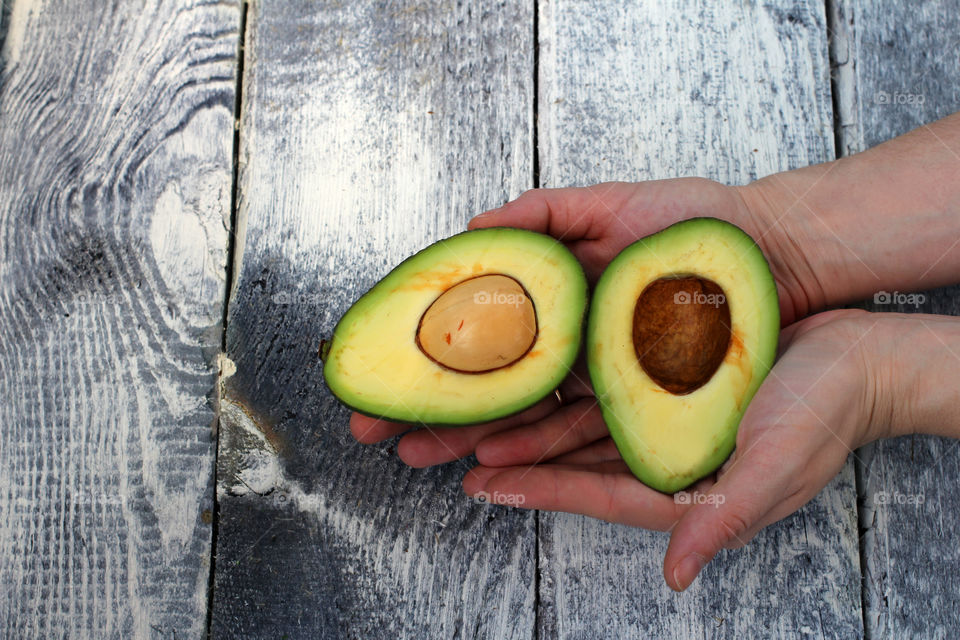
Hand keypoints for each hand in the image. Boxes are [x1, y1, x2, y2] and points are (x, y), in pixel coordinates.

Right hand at [351, 179, 815, 448]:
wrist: (775, 254)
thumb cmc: (698, 225)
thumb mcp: (616, 203)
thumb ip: (547, 210)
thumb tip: (474, 225)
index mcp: (557, 297)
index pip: (477, 330)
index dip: (426, 351)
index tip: (380, 367)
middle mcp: (568, 341)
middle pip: (487, 381)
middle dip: (428, 408)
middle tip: (373, 428)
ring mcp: (596, 374)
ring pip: (521, 414)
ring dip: (465, 436)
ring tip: (415, 455)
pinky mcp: (633, 401)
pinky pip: (574, 429)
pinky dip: (530, 446)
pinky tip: (486, 461)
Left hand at [459, 308, 886, 590]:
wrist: (859, 355)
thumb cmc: (826, 413)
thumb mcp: (773, 468)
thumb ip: (722, 518)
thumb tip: (677, 574)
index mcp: (681, 484)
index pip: (593, 491)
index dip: (538, 487)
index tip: (483, 482)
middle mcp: (661, 450)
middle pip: (572, 456)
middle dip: (511, 452)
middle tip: (450, 447)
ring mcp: (660, 411)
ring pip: (577, 416)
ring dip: (527, 415)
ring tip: (472, 412)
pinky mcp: (664, 373)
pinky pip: (603, 376)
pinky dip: (567, 375)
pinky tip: (532, 364)